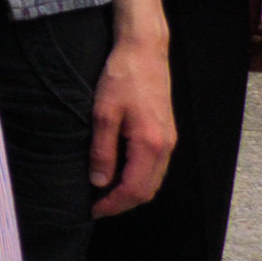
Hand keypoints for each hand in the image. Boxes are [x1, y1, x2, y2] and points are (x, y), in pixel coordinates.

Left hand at [88, 25, 175, 216]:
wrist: (144, 50)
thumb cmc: (122, 77)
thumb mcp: (103, 113)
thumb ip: (102, 151)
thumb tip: (99, 182)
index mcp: (151, 144)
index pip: (135, 190)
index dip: (113, 205)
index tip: (93, 210)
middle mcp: (166, 146)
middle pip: (148, 191)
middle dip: (123, 203)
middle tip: (96, 206)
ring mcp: (169, 140)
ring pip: (153, 180)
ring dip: (131, 192)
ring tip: (104, 193)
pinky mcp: (166, 133)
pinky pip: (155, 166)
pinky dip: (138, 177)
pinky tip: (118, 173)